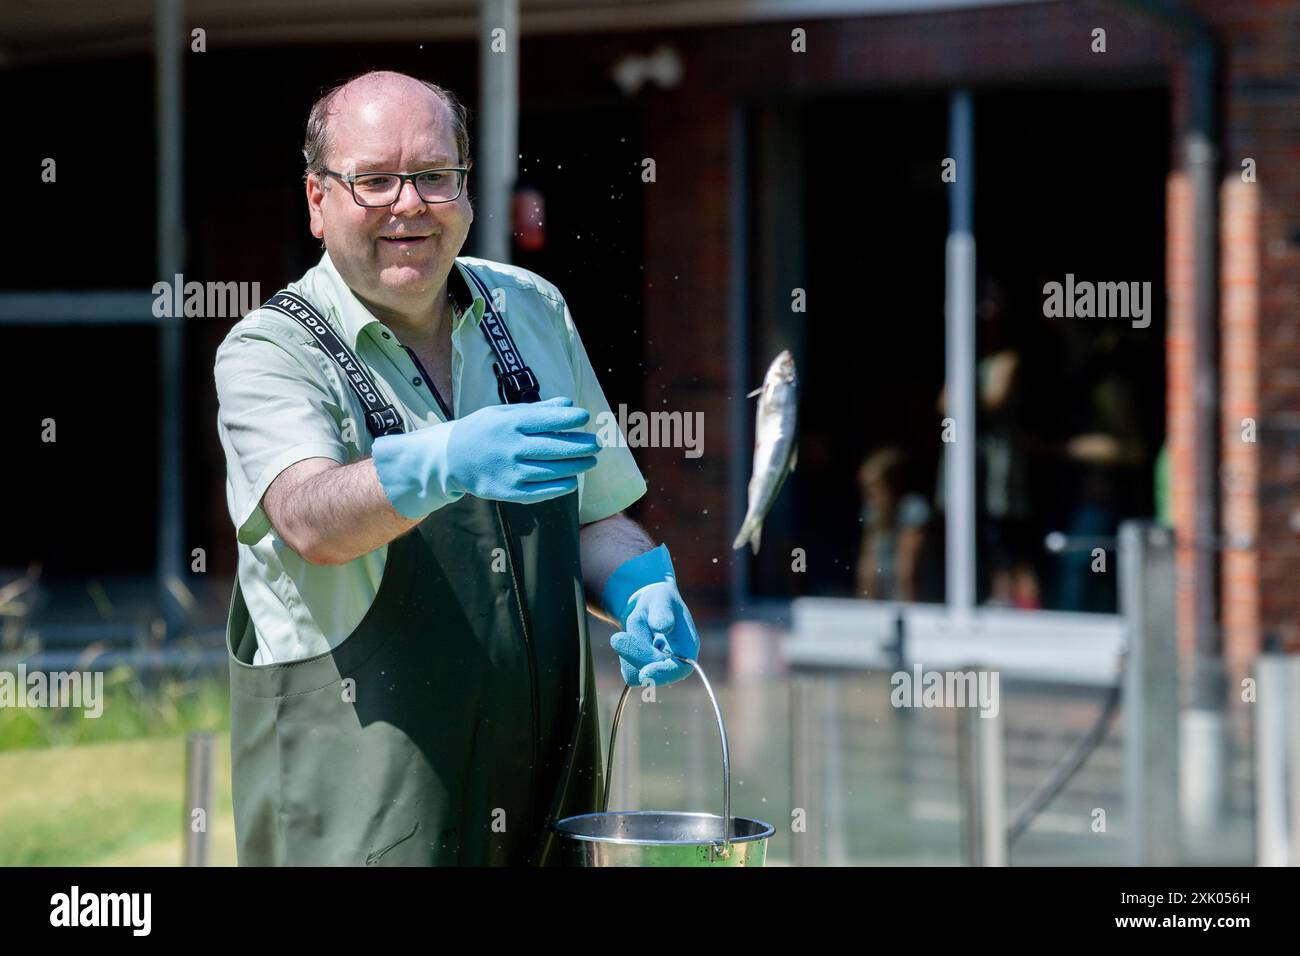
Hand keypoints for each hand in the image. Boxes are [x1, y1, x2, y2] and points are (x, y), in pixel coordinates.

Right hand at [372, 396, 598, 518]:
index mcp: (509, 423)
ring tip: (591, 460)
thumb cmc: (483, 430)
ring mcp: (510, 471)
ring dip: (577, 466)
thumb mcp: (503, 413)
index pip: (547, 420)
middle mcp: (511, 447)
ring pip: (553, 470)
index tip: (584, 416)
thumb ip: (537, 410)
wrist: (451, 458)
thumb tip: (569, 403)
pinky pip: (542, 490)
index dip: (569, 418)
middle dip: (581, 445)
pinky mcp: (509, 491)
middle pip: (555, 447)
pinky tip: (572, 480)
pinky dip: (561, 486)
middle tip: (597, 443)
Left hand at [601, 544, 700, 687]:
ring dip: (628, 650)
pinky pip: (628, 672)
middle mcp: (677, 662)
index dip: (663, 673)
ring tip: (636, 630)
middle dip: (635, 654)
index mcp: (688, 646)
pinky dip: (624, 654)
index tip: (644, 673)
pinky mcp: (645, 672)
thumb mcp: (661, 598)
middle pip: (653, 673)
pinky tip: (632, 639)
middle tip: (617, 637)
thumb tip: (662, 627)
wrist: (649, 607)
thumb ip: (662, 612)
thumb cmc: (658, 600)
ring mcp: (661, 669)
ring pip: (636, 674)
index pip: (680, 669)